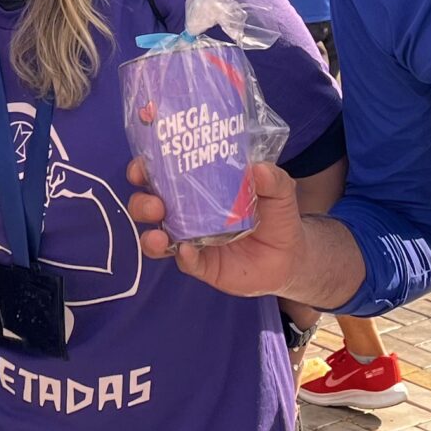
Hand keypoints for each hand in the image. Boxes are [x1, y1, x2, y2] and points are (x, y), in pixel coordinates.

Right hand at [131, 157, 307, 296]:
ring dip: (151, 236)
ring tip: (160, 235)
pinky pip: (184, 262)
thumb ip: (272, 179)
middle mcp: (186, 213)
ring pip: (157, 238)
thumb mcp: (279, 192)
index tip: (141, 164)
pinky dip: (183, 256)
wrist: (290, 257)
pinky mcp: (201, 265)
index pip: (162, 174)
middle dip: (142, 203)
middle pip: (149, 206)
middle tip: (155, 203)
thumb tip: (259, 168)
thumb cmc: (275, 216)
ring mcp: (191, 240)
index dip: (145, 168)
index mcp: (197, 187)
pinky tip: (187, 252)